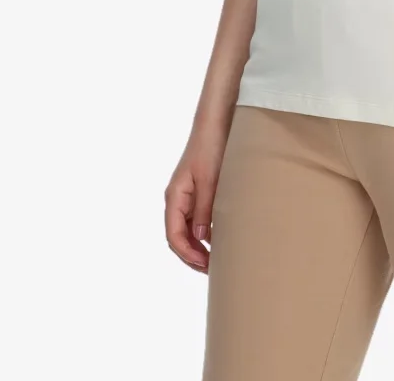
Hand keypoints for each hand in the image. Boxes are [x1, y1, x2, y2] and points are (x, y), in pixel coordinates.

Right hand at [164, 132, 225, 272]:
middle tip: (213, 269)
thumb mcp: (210, 181)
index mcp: (174, 197)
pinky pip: (196, 219)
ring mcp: (186, 196)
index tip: (205, 265)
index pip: (174, 235)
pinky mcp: (198, 192)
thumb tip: (202, 240)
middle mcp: (177, 199)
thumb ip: (204, 210)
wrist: (215, 124)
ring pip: (188, 230)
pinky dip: (204, 233)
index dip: (187, 254)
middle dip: (192, 255)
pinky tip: (219, 240)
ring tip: (216, 260)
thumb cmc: (210, 148)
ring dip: (198, 246)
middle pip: (179, 236)